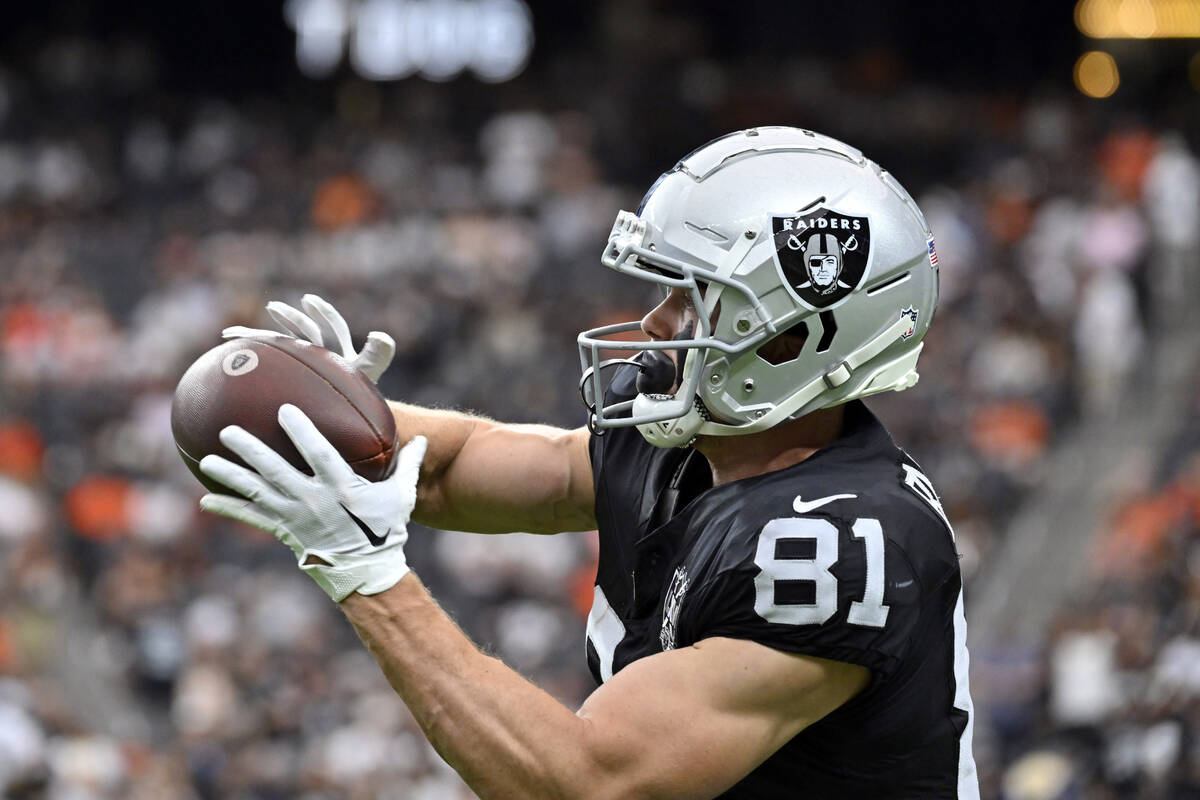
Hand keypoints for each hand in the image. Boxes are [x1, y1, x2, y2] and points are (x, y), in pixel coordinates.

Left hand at [198, 403, 426, 601]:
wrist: (366, 572)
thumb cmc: (386, 529)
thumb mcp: (401, 496)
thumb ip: (408, 465)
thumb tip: (422, 439)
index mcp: (341, 486)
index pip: (318, 453)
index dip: (301, 431)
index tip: (284, 409)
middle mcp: (312, 499)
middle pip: (275, 471)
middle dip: (250, 449)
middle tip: (228, 430)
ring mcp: (295, 516)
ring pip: (257, 492)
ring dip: (230, 475)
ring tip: (208, 460)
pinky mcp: (284, 531)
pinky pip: (252, 517)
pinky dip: (229, 507)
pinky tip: (205, 499)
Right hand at [223, 293, 395, 382]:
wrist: (349, 420)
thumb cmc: (360, 396)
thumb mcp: (370, 373)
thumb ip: (378, 355)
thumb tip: (381, 334)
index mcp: (341, 351)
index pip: (333, 328)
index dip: (322, 314)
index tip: (308, 300)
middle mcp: (323, 353)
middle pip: (307, 332)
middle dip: (291, 319)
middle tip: (274, 308)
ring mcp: (307, 362)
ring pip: (286, 343)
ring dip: (266, 334)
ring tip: (241, 331)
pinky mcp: (293, 371)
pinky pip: (272, 358)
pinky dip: (252, 350)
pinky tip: (229, 343)